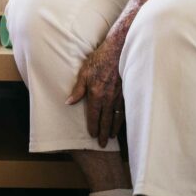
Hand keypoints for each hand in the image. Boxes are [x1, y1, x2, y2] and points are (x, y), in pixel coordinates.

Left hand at [66, 31, 125, 147]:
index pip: (94, 116)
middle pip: (106, 120)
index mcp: (97, 95)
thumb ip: (77, 90)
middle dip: (104, 133)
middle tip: (103, 144)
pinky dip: (123, 118)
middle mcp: (109, 99)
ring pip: (117, 117)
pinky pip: (125, 109)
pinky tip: (121, 122)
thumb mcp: (83, 73)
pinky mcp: (127, 92)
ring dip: (114, 128)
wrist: (118, 50)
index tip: (92, 135)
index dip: (93, 127)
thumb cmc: (99, 60)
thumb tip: (68, 102)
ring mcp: (119, 96)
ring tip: (111, 136)